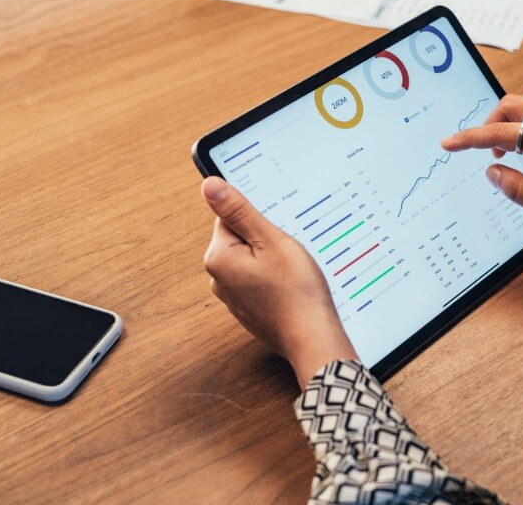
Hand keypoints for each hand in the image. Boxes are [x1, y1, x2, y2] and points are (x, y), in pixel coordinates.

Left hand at [201, 177, 356, 387]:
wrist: (312, 337)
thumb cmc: (295, 291)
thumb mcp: (270, 240)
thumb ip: (238, 211)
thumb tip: (209, 185)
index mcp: (218, 258)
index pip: (229, 218)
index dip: (258, 220)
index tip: (276, 231)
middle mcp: (219, 279)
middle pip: (240, 240)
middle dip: (265, 240)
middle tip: (287, 253)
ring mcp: (233, 298)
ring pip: (252, 261)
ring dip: (272, 261)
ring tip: (291, 272)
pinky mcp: (249, 309)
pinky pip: (259, 282)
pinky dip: (274, 280)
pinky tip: (291, 287)